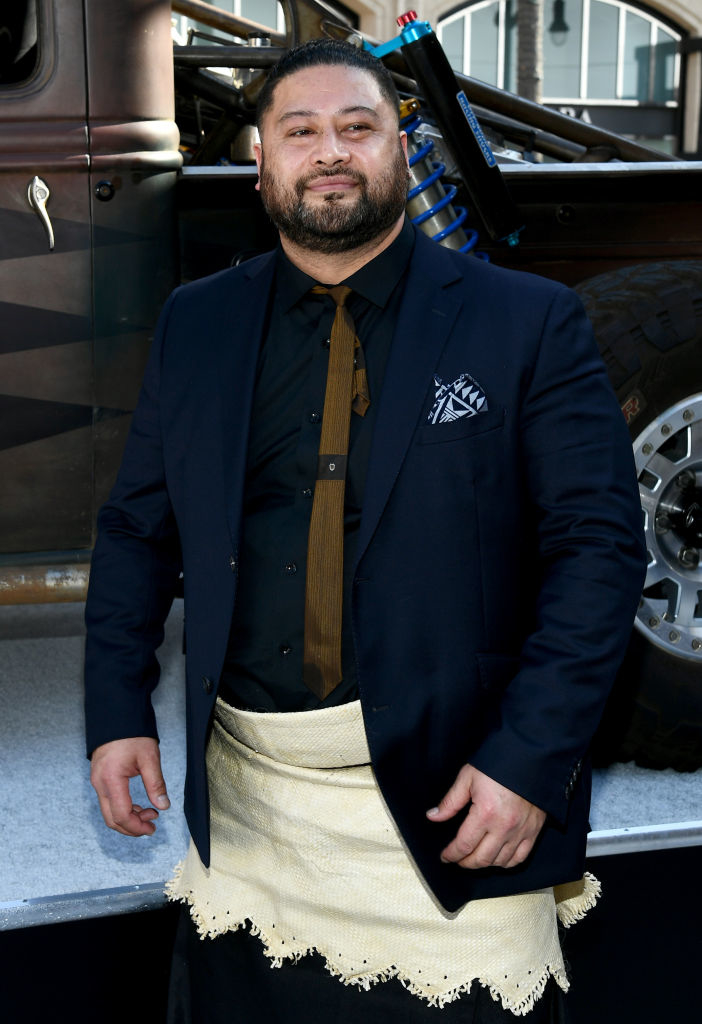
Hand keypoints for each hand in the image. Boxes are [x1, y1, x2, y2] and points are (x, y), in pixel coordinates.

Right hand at [90, 737, 169, 836]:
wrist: (117, 716)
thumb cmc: (133, 734)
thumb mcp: (149, 758)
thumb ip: (156, 784)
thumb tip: (163, 806)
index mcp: (111, 780)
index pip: (121, 815)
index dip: (137, 827)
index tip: (153, 828)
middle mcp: (99, 784)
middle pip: (111, 819)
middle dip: (132, 828)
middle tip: (152, 826)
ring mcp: (97, 782)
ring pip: (109, 812)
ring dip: (128, 819)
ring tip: (150, 813)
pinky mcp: (99, 779)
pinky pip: (108, 802)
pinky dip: (122, 809)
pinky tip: (139, 806)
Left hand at [426, 763, 545, 868]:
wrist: (528, 758)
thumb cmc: (496, 765)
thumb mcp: (468, 777)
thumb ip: (450, 801)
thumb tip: (433, 816)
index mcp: (485, 813)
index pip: (464, 845)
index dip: (452, 854)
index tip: (445, 857)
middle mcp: (504, 827)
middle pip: (481, 858)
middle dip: (465, 862)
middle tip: (457, 859)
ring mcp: (521, 831)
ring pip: (500, 862)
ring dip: (484, 864)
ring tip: (474, 858)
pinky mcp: (534, 830)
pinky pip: (520, 858)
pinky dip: (506, 863)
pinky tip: (497, 859)